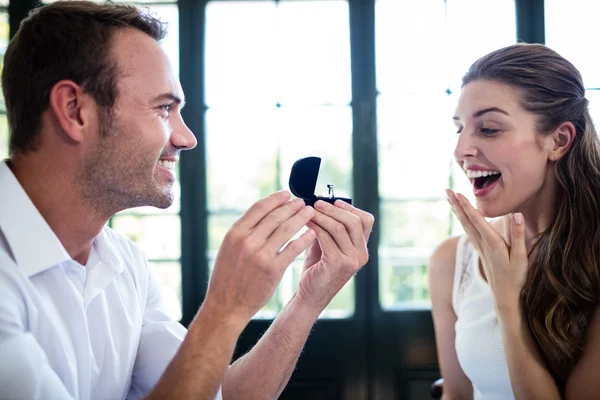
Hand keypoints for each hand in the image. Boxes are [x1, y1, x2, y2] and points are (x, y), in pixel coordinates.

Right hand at [204, 191, 315, 326]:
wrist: (226, 306)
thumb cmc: (227, 278)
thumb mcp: (228, 249)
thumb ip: (244, 232)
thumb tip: (262, 215)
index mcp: (235, 233)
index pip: (259, 208)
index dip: (275, 199)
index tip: (286, 194)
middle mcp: (247, 241)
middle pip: (275, 216)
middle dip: (291, 206)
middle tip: (303, 201)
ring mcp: (261, 254)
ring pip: (286, 229)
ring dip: (301, 218)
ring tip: (310, 212)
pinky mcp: (273, 269)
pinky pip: (293, 248)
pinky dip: (304, 239)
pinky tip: (311, 234)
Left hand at [297, 200, 373, 309]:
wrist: (310, 295)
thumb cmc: (317, 268)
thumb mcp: (326, 244)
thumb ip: (328, 226)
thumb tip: (322, 201)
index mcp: (362, 248)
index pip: (366, 220)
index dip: (350, 208)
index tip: (333, 201)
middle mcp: (361, 254)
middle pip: (353, 221)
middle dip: (333, 209)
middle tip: (316, 203)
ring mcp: (352, 260)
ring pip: (339, 228)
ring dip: (322, 216)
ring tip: (308, 210)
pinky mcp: (338, 264)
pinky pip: (326, 238)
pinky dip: (315, 227)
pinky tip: (305, 223)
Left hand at [446, 189, 527, 310]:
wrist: (506, 297)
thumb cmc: (515, 278)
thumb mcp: (521, 257)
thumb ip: (518, 235)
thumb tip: (516, 214)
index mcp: (492, 242)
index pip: (476, 220)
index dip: (467, 206)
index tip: (457, 193)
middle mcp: (482, 244)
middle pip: (466, 220)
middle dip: (456, 204)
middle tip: (446, 190)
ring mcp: (480, 248)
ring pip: (465, 225)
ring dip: (457, 211)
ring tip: (450, 199)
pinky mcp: (481, 252)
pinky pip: (469, 232)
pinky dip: (463, 221)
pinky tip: (461, 218)